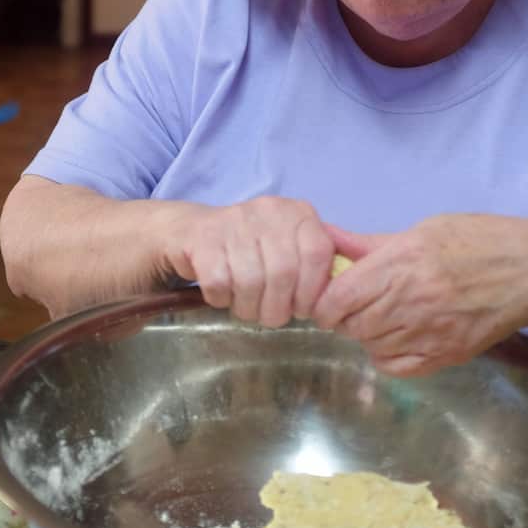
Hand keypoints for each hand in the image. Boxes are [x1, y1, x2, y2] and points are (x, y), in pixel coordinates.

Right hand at [163, 196, 337, 327]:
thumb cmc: (249, 249)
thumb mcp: (287, 248)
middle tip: (271, 317)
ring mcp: (233, 221)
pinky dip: (221, 300)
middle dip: (278, 308)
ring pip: (251, 281)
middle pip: (284, 273)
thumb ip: (313, 266)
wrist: (190, 232)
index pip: (318, 254)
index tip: (302, 310)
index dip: (312, 292)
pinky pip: (220, 283)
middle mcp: (268, 210)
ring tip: (246, 308)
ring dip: (249, 308)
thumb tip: (337, 298)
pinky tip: (222, 294)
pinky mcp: (203, 237)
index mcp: (297, 213)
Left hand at [311, 214, 527, 375]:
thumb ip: (370, 243)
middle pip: (352, 324)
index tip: (329, 297)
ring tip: (380, 318)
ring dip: (366, 335)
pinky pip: (396, 368)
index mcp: (402, 262)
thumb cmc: (476, 241)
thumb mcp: (421, 230)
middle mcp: (412, 300)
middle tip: (354, 306)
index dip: (325, 301)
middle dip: (344, 317)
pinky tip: (396, 338)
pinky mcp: (447, 355)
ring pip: (371, 346)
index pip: (339, 297)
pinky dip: (387, 356)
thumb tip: (327, 238)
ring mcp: (431, 332)